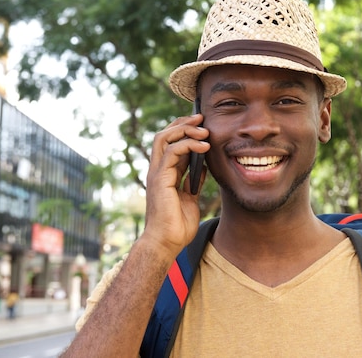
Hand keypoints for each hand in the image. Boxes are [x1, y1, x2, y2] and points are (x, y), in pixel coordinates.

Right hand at [143, 114, 209, 256]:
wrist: (167, 243)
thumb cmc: (177, 226)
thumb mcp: (190, 198)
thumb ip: (193, 181)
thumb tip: (203, 167)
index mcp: (165, 174)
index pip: (170, 142)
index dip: (184, 130)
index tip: (202, 124)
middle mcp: (158, 170)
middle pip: (164, 134)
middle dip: (183, 123)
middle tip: (202, 118)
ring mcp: (157, 174)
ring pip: (165, 138)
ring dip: (186, 130)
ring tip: (205, 131)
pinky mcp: (160, 179)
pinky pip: (172, 152)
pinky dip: (189, 145)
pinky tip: (204, 147)